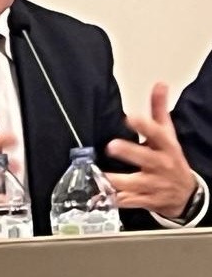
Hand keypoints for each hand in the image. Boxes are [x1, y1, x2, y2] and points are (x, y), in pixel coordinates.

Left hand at [105, 82, 196, 218]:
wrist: (185, 194)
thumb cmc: (170, 158)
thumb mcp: (167, 134)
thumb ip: (159, 109)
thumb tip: (159, 84)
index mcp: (166, 147)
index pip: (157, 134)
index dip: (144, 126)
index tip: (130, 116)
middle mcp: (160, 166)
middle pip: (145, 159)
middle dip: (129, 152)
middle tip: (111, 146)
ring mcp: (153, 185)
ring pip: (134, 183)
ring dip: (116, 180)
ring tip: (99, 175)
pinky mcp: (145, 200)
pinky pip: (128, 201)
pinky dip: (114, 199)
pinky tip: (100, 196)